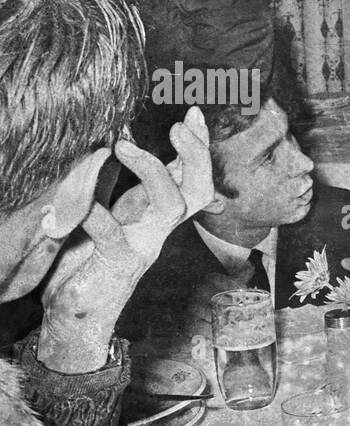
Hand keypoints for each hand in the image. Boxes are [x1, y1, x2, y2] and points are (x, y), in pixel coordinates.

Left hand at [40, 107, 213, 372]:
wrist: (77, 312)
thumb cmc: (86, 257)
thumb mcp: (106, 212)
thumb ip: (116, 184)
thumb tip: (119, 139)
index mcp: (155, 213)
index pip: (194, 176)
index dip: (199, 146)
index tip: (195, 112)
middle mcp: (158, 228)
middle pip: (198, 189)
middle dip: (196, 156)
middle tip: (179, 127)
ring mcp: (143, 246)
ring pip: (172, 206)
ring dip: (154, 172)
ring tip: (122, 146)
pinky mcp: (119, 264)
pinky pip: (113, 235)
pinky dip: (95, 214)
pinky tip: (73, 204)